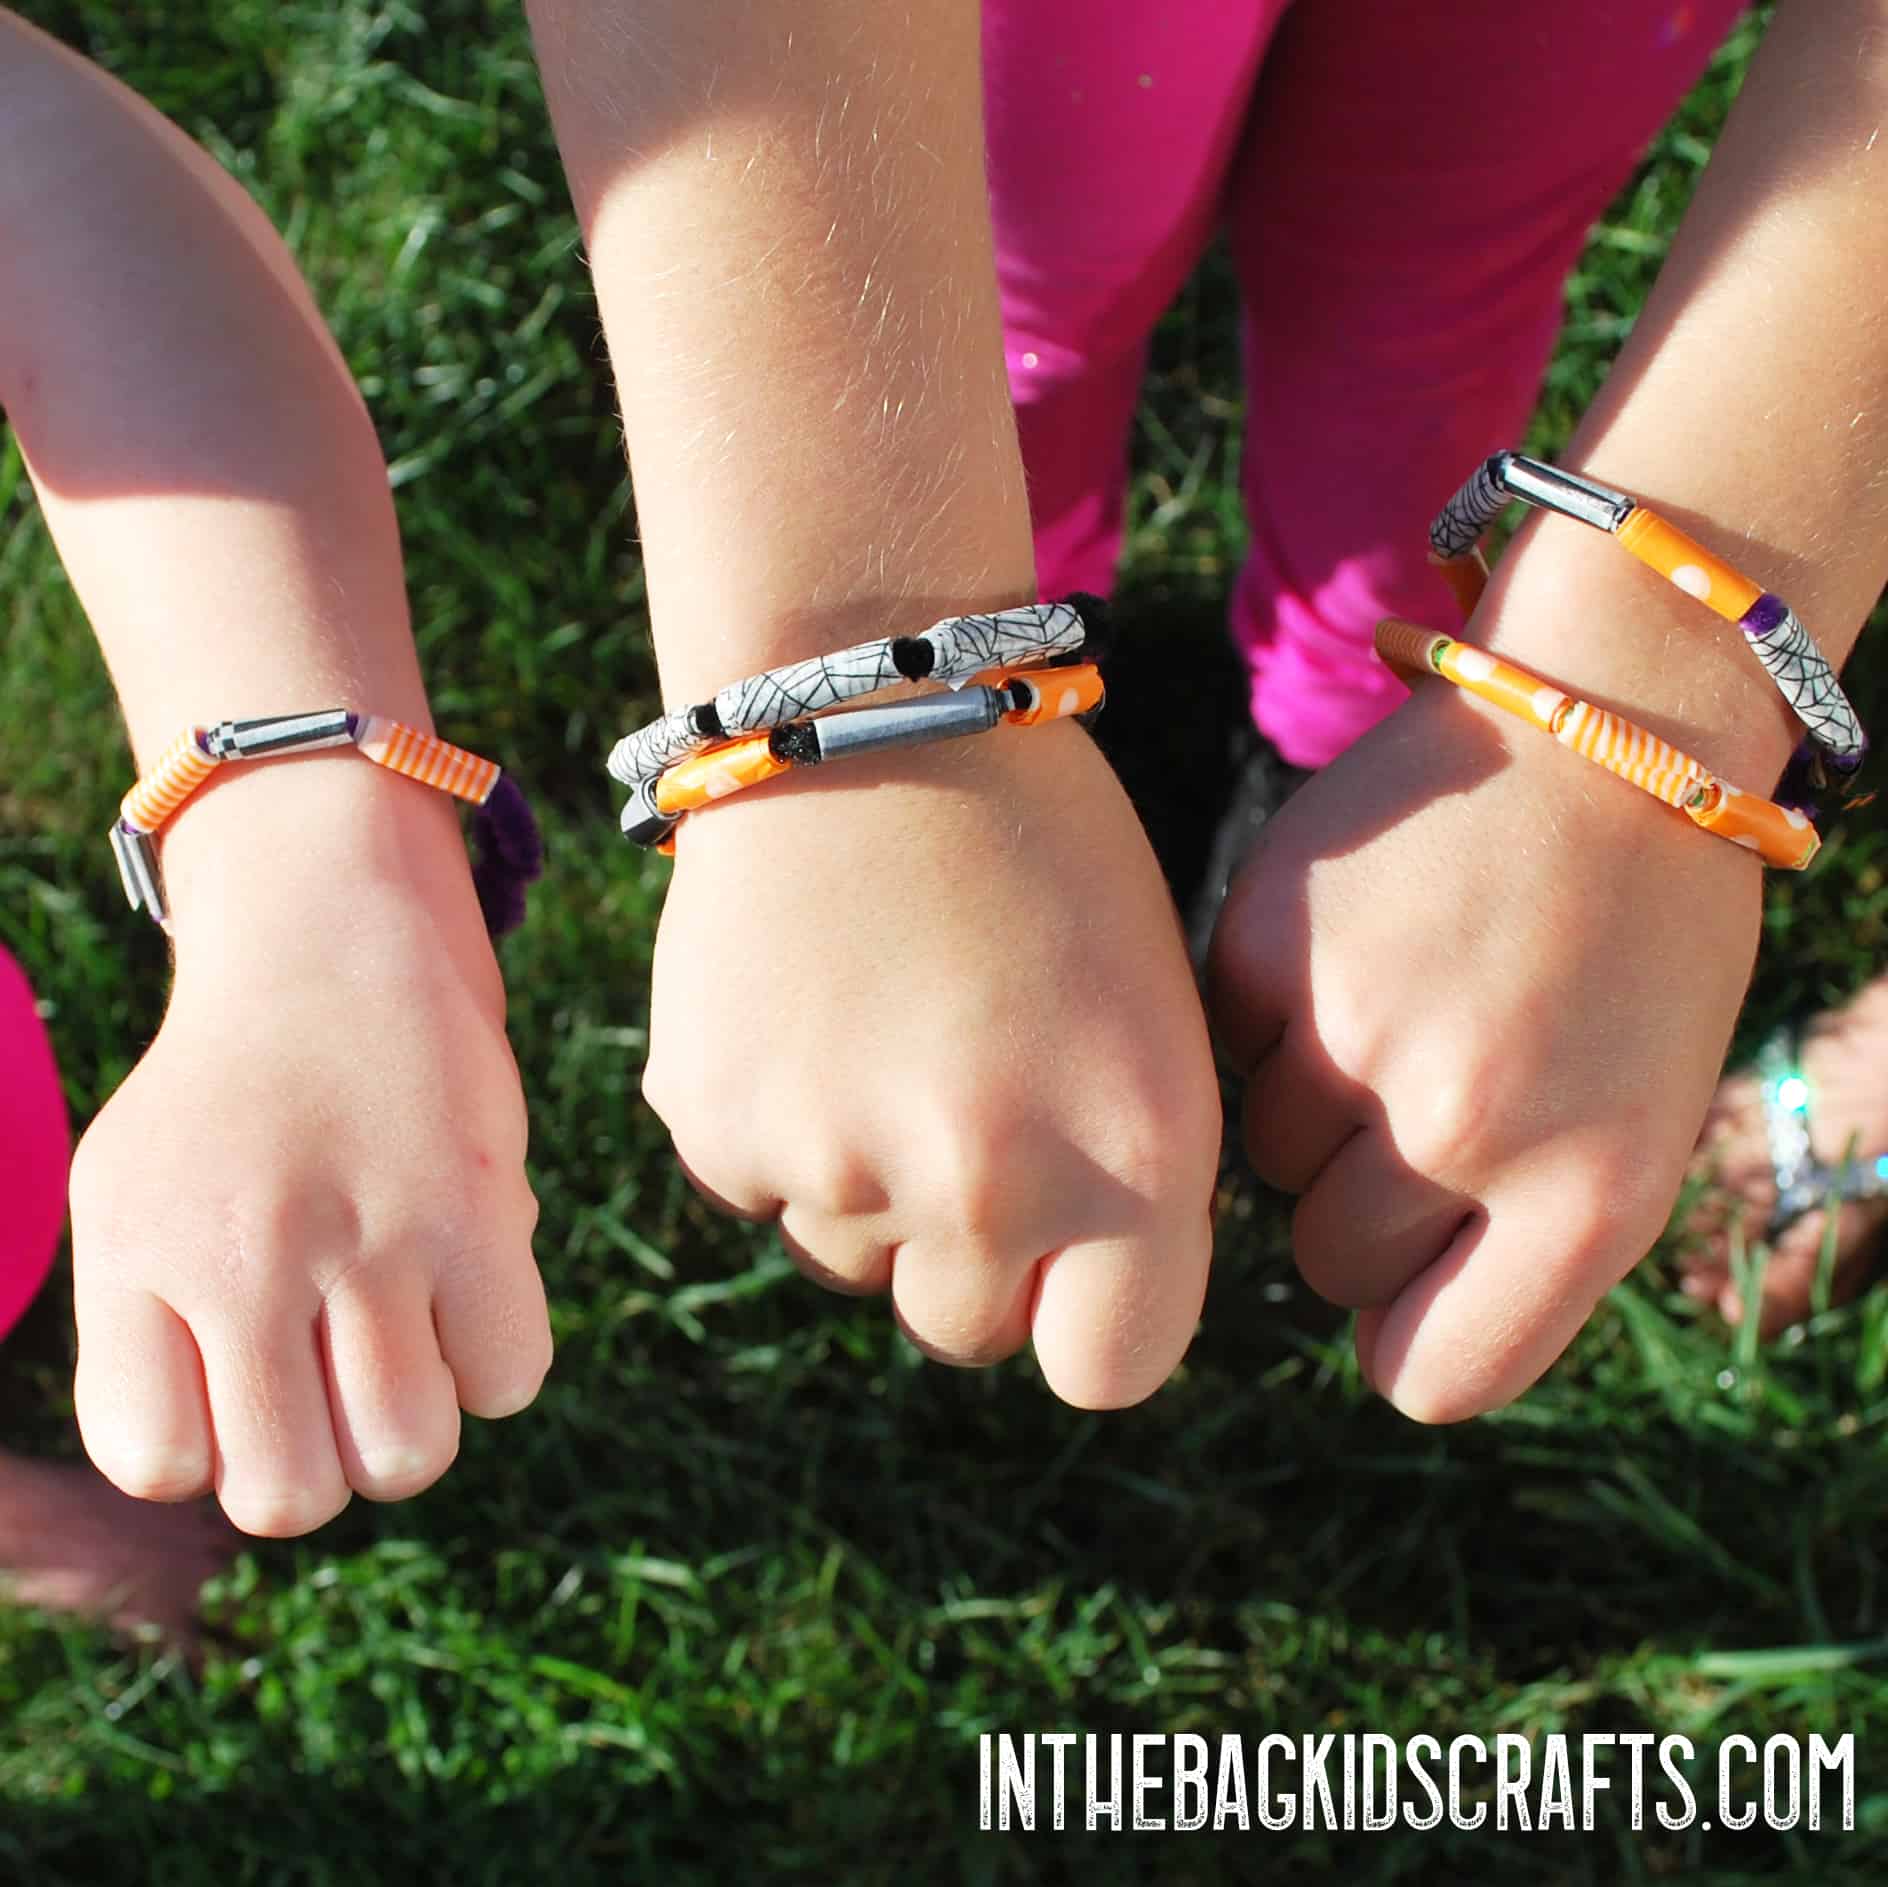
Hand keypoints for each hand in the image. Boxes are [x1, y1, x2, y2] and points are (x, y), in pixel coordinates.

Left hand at [68, 764, 549, 1536]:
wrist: (334, 946)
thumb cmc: (232, 1107)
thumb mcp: (130, 1204)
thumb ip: (148, 1349)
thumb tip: (261, 1482)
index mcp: (138, 1251)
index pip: (154, 1462)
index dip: (206, 1446)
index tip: (228, 1373)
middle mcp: (244, 1247)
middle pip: (289, 1494)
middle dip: (319, 1468)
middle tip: (326, 1386)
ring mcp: (369, 1230)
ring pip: (409, 1455)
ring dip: (410, 1428)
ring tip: (399, 1350)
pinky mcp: (477, 1208)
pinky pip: (511, 1380)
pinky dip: (494, 1363)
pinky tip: (464, 1297)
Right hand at [642, 721, 1220, 1408]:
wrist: (870, 714)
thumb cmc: (1044, 857)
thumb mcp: (1149, 1016)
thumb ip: (1128, 1179)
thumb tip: (1067, 1295)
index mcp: (1134, 1158)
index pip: (1109, 1372)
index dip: (1091, 1312)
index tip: (1073, 1253)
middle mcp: (988, 1185)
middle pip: (966, 1332)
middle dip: (974, 1254)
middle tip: (967, 1110)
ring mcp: (836, 1161)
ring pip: (853, 1262)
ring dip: (870, 1186)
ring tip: (885, 1031)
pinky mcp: (714, 1124)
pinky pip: (761, 1189)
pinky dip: (781, 1128)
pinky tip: (810, 1012)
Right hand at [1206, 678, 1761, 1420]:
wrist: (1601, 728)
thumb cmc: (1636, 943)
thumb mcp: (1639, 1118)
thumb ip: (1525, 1241)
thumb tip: (1374, 1317)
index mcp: (1591, 1196)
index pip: (1436, 1372)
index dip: (1406, 1337)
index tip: (1399, 1295)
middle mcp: (1470, 1130)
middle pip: (1331, 1260)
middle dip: (1354, 1204)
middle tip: (1404, 1104)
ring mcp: (1357, 1034)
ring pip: (1263, 1155)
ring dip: (1305, 1107)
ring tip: (1382, 1004)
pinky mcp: (1267, 946)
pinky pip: (1223, 1045)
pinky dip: (1264, 1017)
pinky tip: (1338, 951)